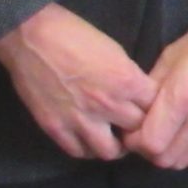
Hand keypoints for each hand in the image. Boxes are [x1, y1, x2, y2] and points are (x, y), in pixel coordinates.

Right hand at [0, 3, 158, 161]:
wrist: (32, 37)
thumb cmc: (75, 35)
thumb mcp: (115, 51)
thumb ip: (129, 78)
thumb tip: (138, 95)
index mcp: (127, 81)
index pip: (156, 108)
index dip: (155, 109)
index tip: (150, 110)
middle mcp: (108, 105)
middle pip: (138, 131)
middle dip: (139, 129)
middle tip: (134, 127)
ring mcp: (81, 120)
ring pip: (110, 152)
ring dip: (116, 146)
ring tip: (113, 138)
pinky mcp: (56, 128)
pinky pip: (79, 152)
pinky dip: (87, 149)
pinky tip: (89, 141)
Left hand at [122, 3, 187, 169]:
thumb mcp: (171, 55)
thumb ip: (151, 86)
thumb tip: (136, 109)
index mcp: (181, 98)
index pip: (149, 142)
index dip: (134, 140)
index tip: (133, 127)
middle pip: (164, 158)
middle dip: (148, 149)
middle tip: (147, 131)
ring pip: (183, 163)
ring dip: (169, 153)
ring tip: (168, 134)